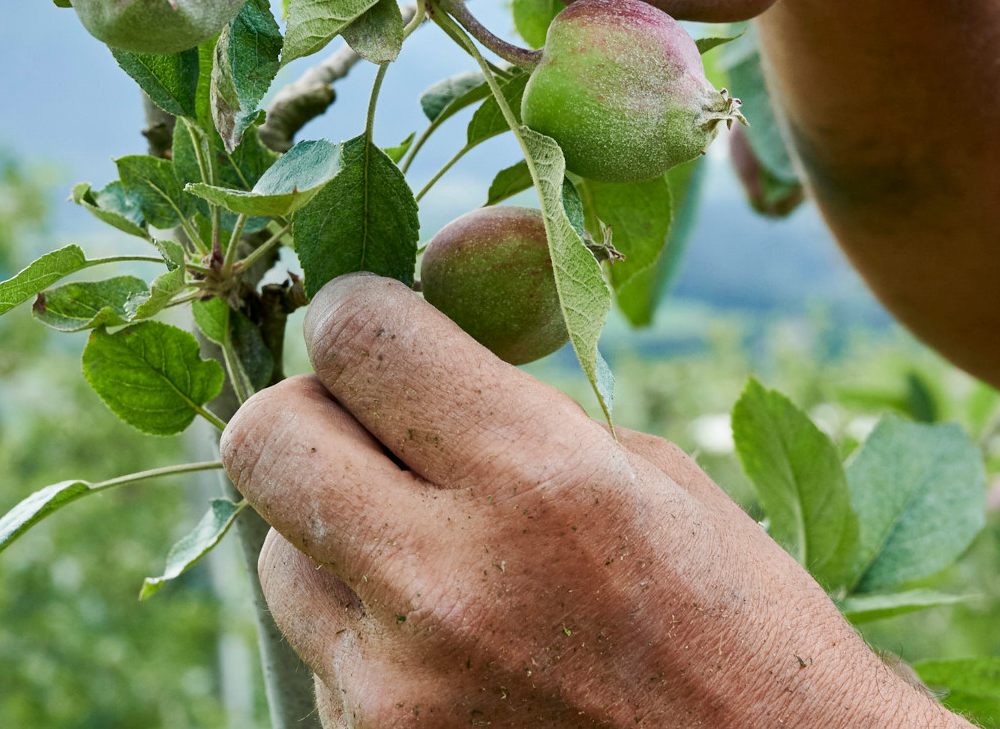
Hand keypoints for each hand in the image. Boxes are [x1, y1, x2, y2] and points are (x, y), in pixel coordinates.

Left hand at [220, 275, 957, 727]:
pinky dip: (371, 640)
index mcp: (539, 478)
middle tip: (369, 424)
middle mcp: (448, 581)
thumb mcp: (651, 474)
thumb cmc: (736, 623)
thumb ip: (511, 402)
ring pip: (275, 558)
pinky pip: (323, 661)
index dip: (357, 310)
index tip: (376, 321)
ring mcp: (399, 689)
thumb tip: (401, 328)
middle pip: (262, 439)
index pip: (356, 336)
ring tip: (441, 561)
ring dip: (333, 537)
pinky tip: (464, 654)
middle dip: (310, 411)